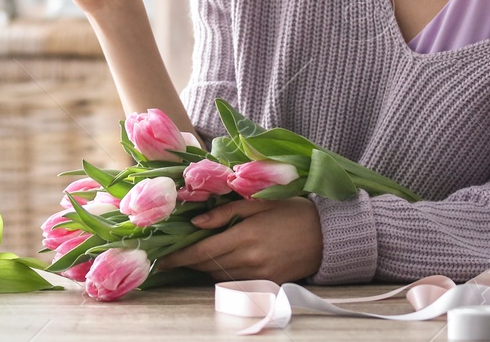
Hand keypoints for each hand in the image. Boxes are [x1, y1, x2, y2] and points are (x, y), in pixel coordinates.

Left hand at [158, 198, 322, 283]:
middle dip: (191, 261)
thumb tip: (196, 222)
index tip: (163, 259)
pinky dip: (225, 274)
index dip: (181, 256)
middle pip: (208, 266)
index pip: (203, 250)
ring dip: (206, 268)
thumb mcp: (258, 203)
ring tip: (199, 256)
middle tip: (177, 254)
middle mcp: (250, 259)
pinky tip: (225, 263)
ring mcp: (259, 275)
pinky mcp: (268, 285)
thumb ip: (226, 213)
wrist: (326, 235)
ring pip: (220, 276)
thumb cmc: (291, 212)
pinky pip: (237, 283)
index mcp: (246, 235)